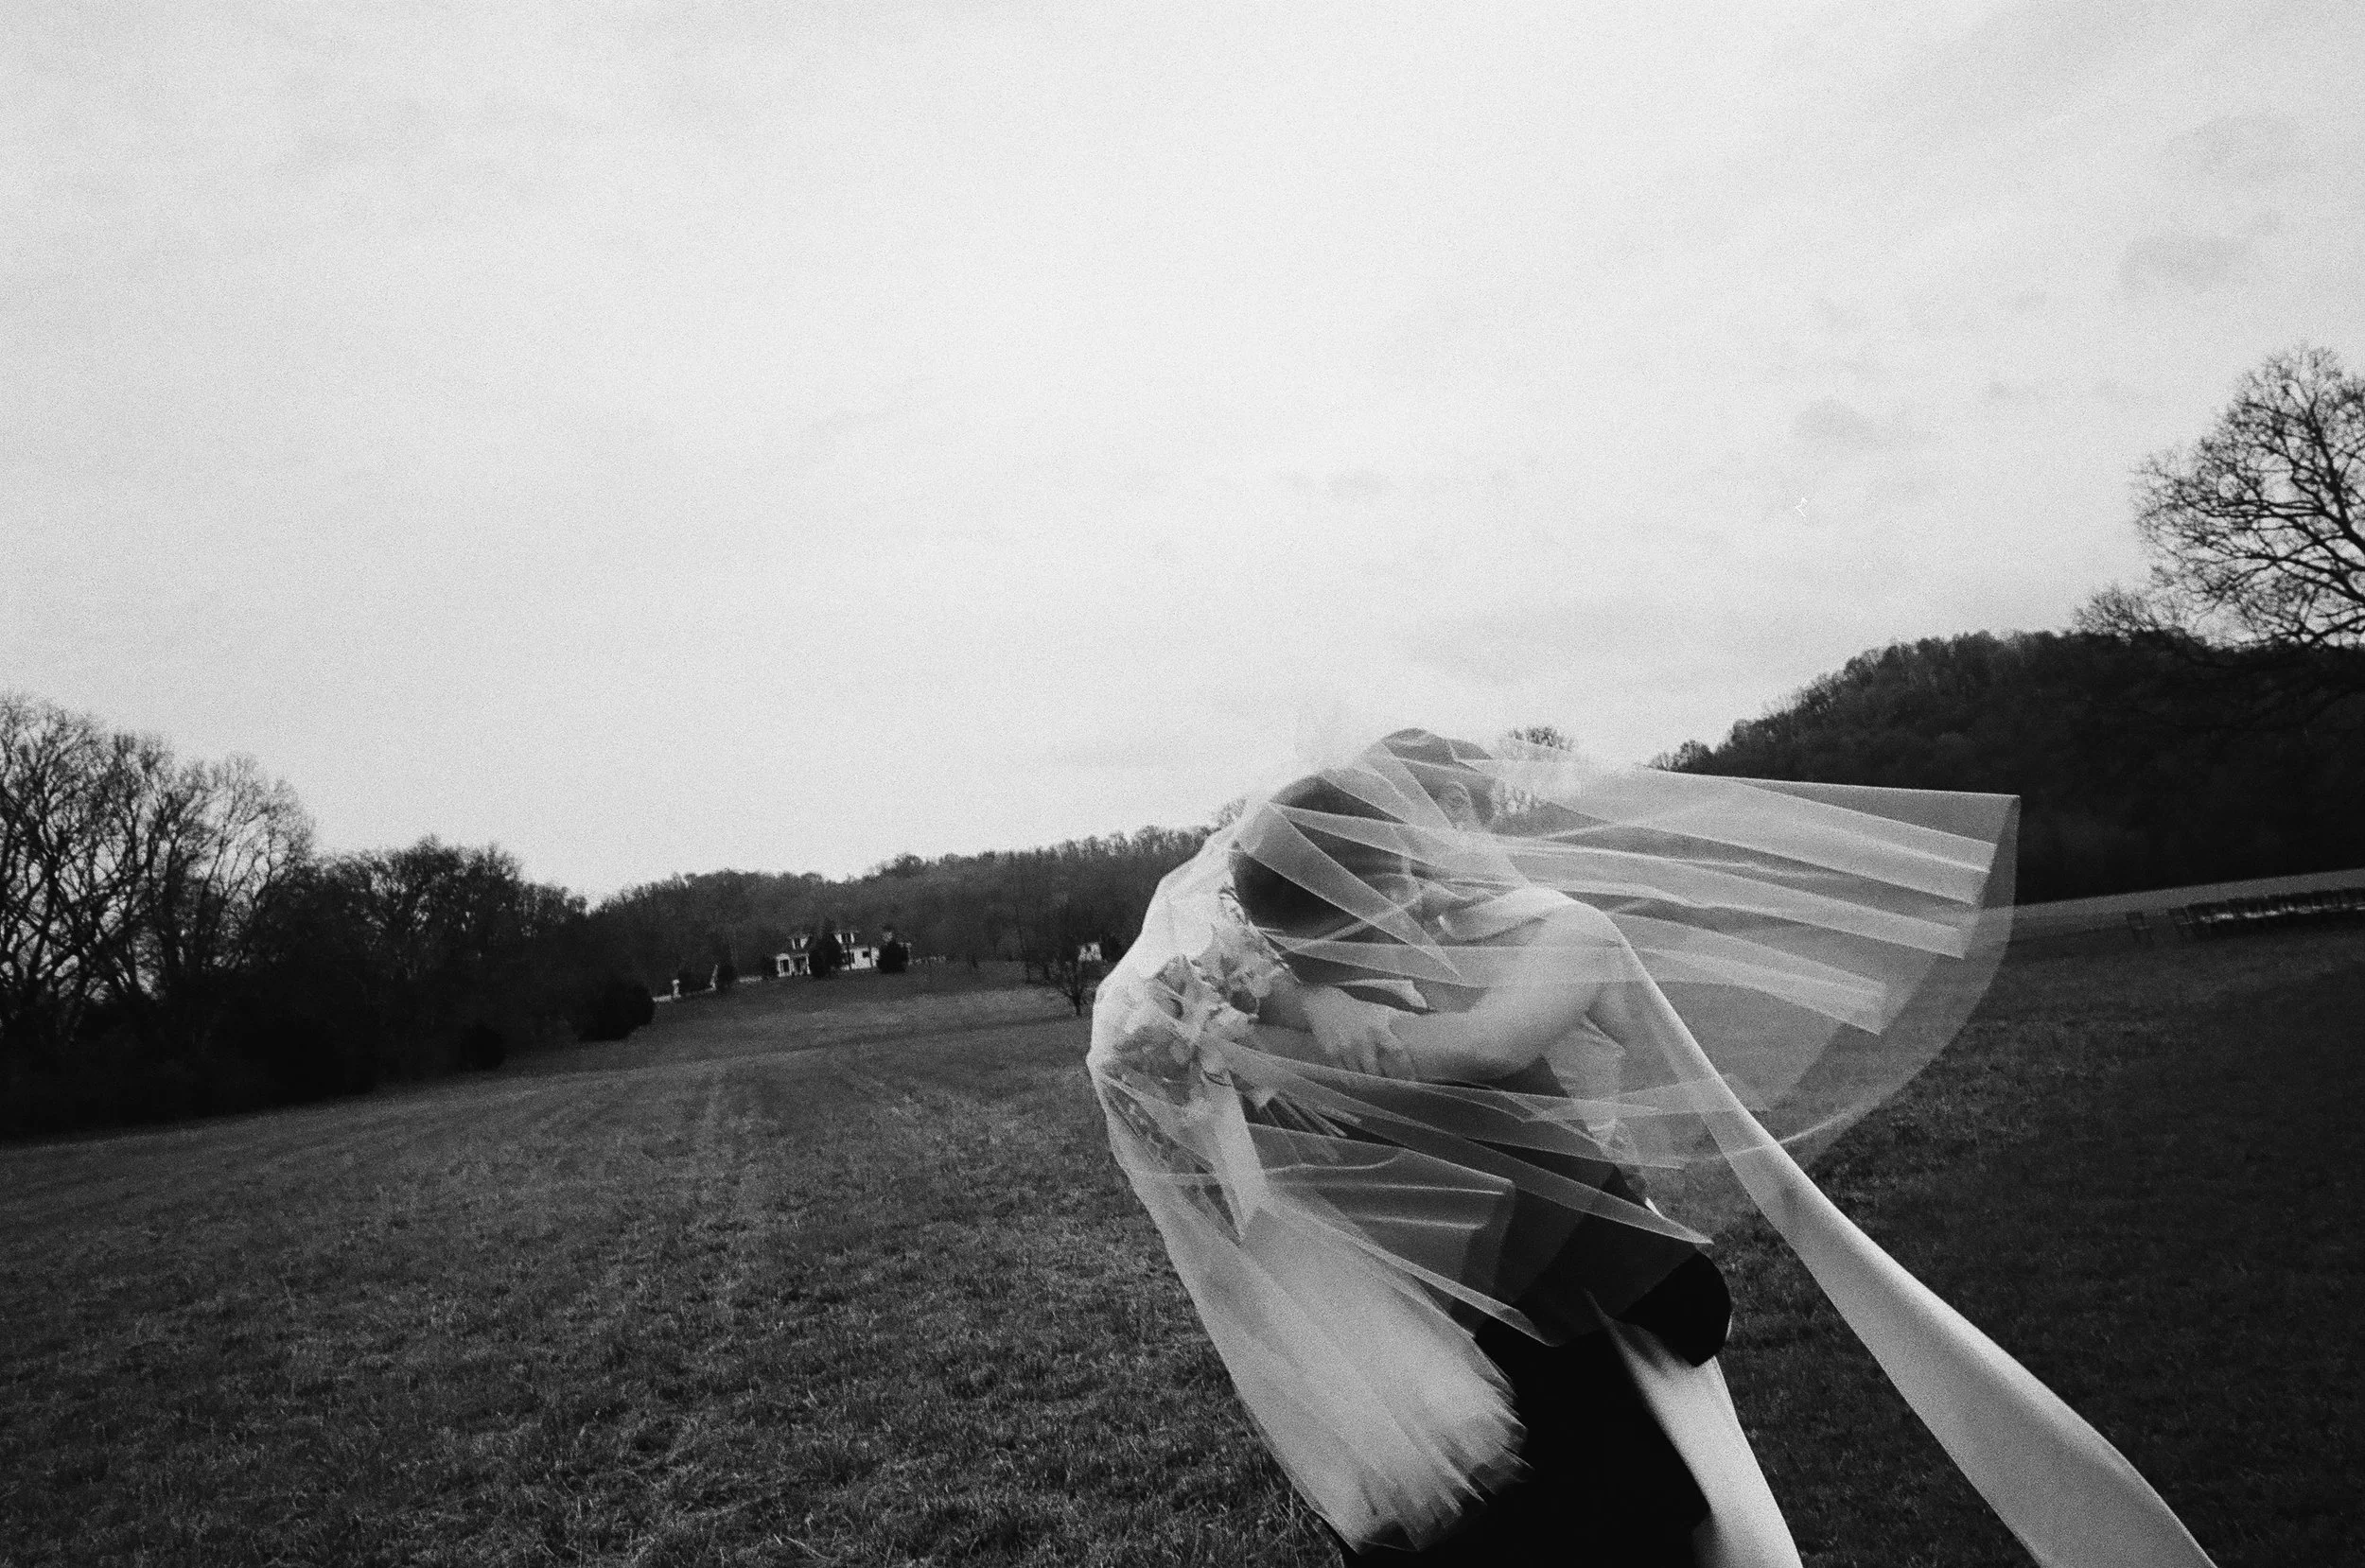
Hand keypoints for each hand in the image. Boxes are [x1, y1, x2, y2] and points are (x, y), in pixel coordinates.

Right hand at [1300, 988, 1414, 1078]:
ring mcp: (1345, 1049)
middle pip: (1377, 1071)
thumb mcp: (1381, 1010)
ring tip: (1377, 1089)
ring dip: (1368, 1082)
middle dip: (1385, 1081)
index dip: (1405, 1068)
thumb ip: (1401, 1018)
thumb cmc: (1358, 1011)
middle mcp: (1362, 1041)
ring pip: (1360, 1075)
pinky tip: (1358, 1081)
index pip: (1397, 1051)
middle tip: (1393, 1090)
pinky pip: (1345, 1074)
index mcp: (1378, 1029)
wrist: (1326, 1006)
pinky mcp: (1332, 1055)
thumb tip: (1422, 1022)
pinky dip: (1353, 1079)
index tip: (1412, 1080)